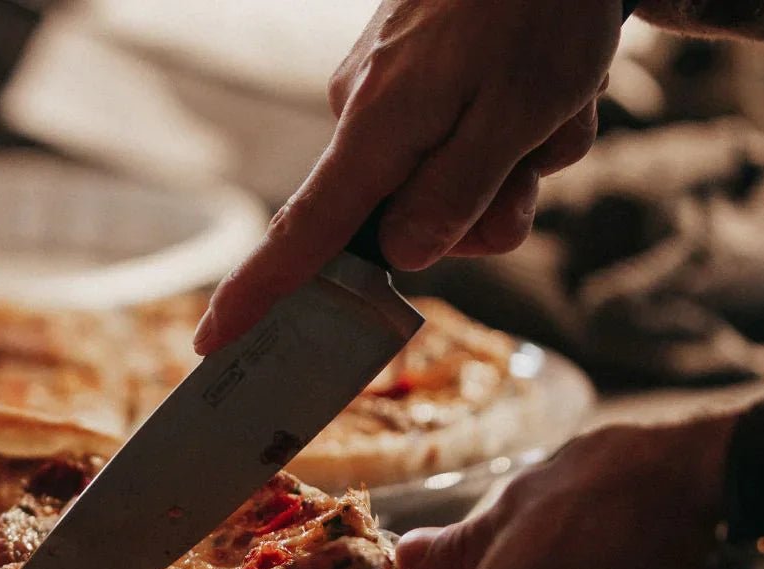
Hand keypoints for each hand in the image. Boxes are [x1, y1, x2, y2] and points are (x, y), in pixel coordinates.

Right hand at [194, 0, 622, 353]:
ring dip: (515, 160)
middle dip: (488, 206)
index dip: (257, 292)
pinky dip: (511, 126)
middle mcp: (363, 117)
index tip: (211, 341)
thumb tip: (403, 254)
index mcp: (377, 130)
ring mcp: (384, 96)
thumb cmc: (538, 9)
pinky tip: (542, 83)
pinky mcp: (410, 80)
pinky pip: (458, 137)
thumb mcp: (520, 112)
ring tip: (552, 102)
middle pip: (409, 221)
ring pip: (448, 178)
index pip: (304, 232)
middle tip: (541, 155)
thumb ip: (457, 193)